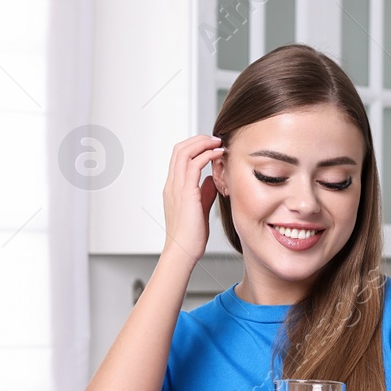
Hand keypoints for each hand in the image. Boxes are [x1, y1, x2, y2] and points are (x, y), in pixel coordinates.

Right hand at [161, 135, 224, 262]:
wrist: (183, 251)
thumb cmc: (191, 236)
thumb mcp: (200, 207)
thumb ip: (205, 192)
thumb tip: (213, 179)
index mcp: (173, 187)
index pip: (179, 157)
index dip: (194, 146)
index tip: (211, 145)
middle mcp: (172, 184)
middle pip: (179, 149)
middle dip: (198, 139)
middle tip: (215, 139)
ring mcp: (176, 187)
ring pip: (184, 152)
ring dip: (203, 143)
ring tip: (218, 142)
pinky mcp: (185, 193)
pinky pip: (193, 164)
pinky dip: (206, 155)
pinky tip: (218, 154)